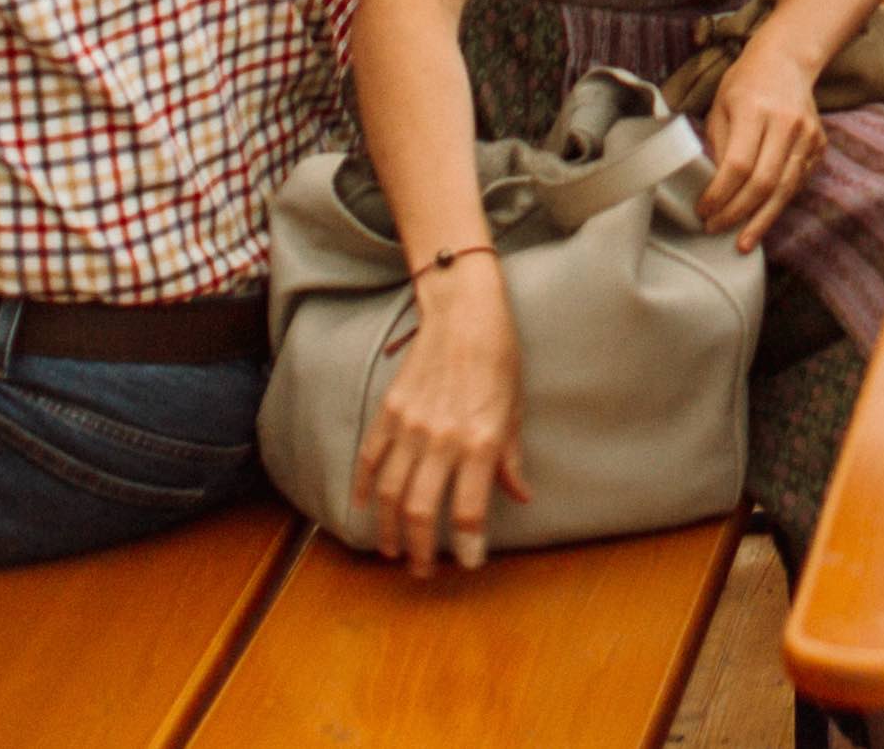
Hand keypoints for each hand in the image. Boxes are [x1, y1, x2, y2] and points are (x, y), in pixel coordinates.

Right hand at [353, 257, 529, 571]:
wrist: (464, 312)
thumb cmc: (499, 359)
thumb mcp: (513, 410)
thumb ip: (510, 459)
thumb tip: (519, 496)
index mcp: (479, 442)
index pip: (468, 511)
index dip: (467, 546)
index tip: (468, 564)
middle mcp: (442, 439)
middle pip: (421, 511)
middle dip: (421, 550)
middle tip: (423, 571)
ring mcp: (411, 426)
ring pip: (389, 493)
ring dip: (388, 529)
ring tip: (393, 550)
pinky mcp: (389, 411)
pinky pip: (369, 458)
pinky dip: (363, 488)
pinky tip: (364, 509)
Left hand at [699, 38, 830, 246]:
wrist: (787, 60)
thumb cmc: (745, 84)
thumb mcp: (720, 108)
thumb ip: (718, 148)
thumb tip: (714, 191)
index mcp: (756, 109)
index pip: (738, 164)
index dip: (720, 194)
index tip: (703, 211)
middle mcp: (787, 122)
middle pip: (764, 182)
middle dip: (739, 213)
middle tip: (717, 230)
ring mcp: (808, 134)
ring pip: (786, 189)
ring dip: (762, 219)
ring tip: (744, 241)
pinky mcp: (819, 144)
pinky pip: (798, 182)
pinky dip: (779, 202)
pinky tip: (762, 216)